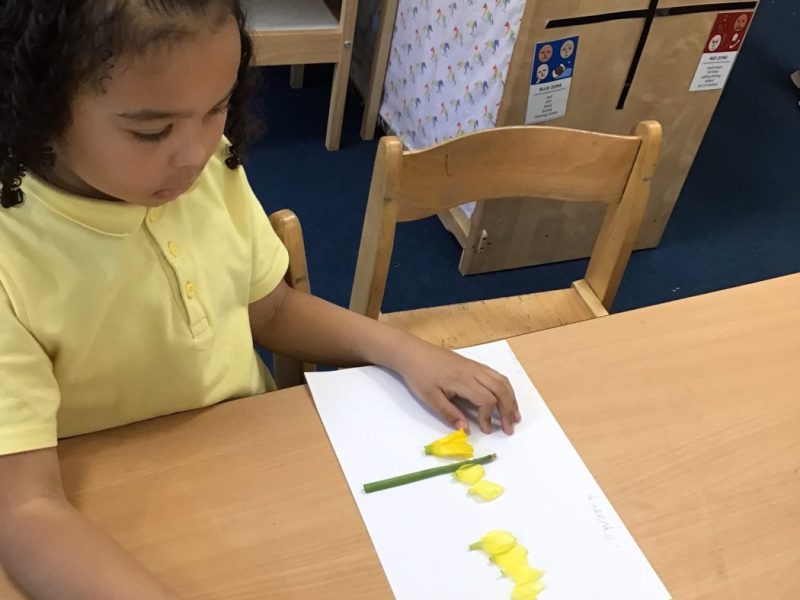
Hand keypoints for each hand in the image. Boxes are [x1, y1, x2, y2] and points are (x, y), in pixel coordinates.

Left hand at [392, 340, 520, 434]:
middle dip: (508, 410)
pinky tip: (505, 398)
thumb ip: (449, 414)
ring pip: (501, 380)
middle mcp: (473, 371)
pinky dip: (504, 388)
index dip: (488, 417)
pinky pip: (495, 375)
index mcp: (462, 380)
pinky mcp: (472, 364)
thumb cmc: (419, 375)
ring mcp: (474, 366)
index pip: (486, 399)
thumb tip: (466, 430)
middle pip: (500, 389)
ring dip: (511, 399)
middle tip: (510, 428)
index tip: (485, 430)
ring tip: (515, 415)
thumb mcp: (429, 398)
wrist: (412, 352)